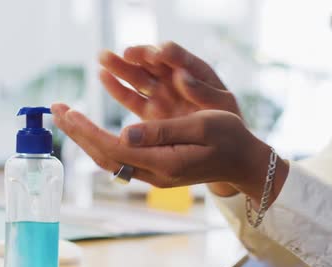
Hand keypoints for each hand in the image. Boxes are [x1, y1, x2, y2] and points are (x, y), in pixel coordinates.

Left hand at [51, 104, 288, 205]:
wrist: (243, 163)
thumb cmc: (229, 140)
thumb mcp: (201, 127)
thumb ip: (162, 132)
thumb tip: (123, 133)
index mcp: (164, 163)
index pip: (114, 148)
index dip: (88, 131)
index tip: (68, 111)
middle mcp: (154, 174)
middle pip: (105, 156)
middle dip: (79, 133)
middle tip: (56, 110)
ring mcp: (154, 175)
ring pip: (110, 158)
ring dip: (87, 138)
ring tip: (68, 117)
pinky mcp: (156, 169)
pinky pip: (121, 157)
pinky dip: (101, 141)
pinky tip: (92, 129)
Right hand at [99, 42, 240, 119]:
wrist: (224, 148)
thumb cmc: (228, 124)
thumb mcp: (222, 106)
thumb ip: (203, 92)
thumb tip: (180, 76)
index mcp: (196, 73)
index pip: (179, 57)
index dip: (168, 54)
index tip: (158, 53)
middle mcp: (175, 80)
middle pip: (153, 63)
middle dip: (138, 56)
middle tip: (126, 53)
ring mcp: (161, 95)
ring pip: (138, 77)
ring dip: (121, 66)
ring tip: (103, 57)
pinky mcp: (151, 112)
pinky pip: (132, 97)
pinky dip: (118, 87)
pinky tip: (103, 76)